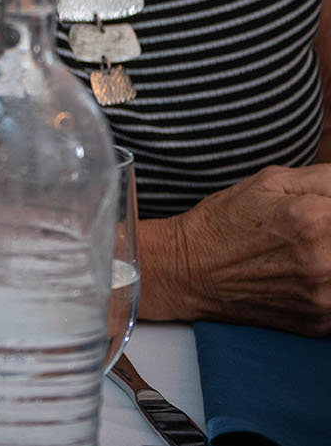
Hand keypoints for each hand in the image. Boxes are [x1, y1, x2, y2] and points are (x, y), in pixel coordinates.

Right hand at [158, 163, 330, 333]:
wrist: (187, 270)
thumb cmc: (226, 221)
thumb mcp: (271, 181)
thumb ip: (327, 179)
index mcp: (315, 220)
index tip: (326, 214)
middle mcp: (324, 263)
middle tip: (317, 233)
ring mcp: (324, 298)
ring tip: (311, 251)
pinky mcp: (320, 324)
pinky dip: (330, 285)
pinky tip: (306, 274)